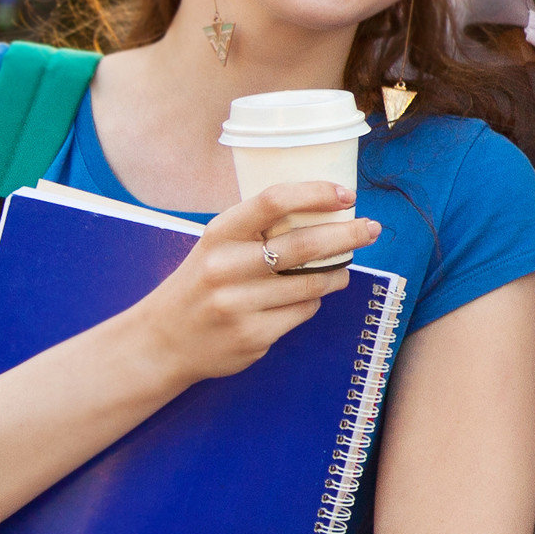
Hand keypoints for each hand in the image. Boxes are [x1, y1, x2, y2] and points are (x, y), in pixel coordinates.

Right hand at [126, 184, 378, 388]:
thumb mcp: (218, 246)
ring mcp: (238, 304)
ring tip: (342, 269)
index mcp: (218, 234)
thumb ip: (259, 230)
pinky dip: (312, 303)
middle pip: (304, 244)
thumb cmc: (203, 283)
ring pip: (312, 284)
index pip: (272, 201)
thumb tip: (328, 209)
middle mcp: (225, 267)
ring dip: (337, 274)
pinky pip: (303, 312)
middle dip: (348, 234)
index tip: (346, 194)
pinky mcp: (252, 335)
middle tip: (371, 228)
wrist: (163, 340)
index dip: (315, 193)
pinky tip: (303, 300)